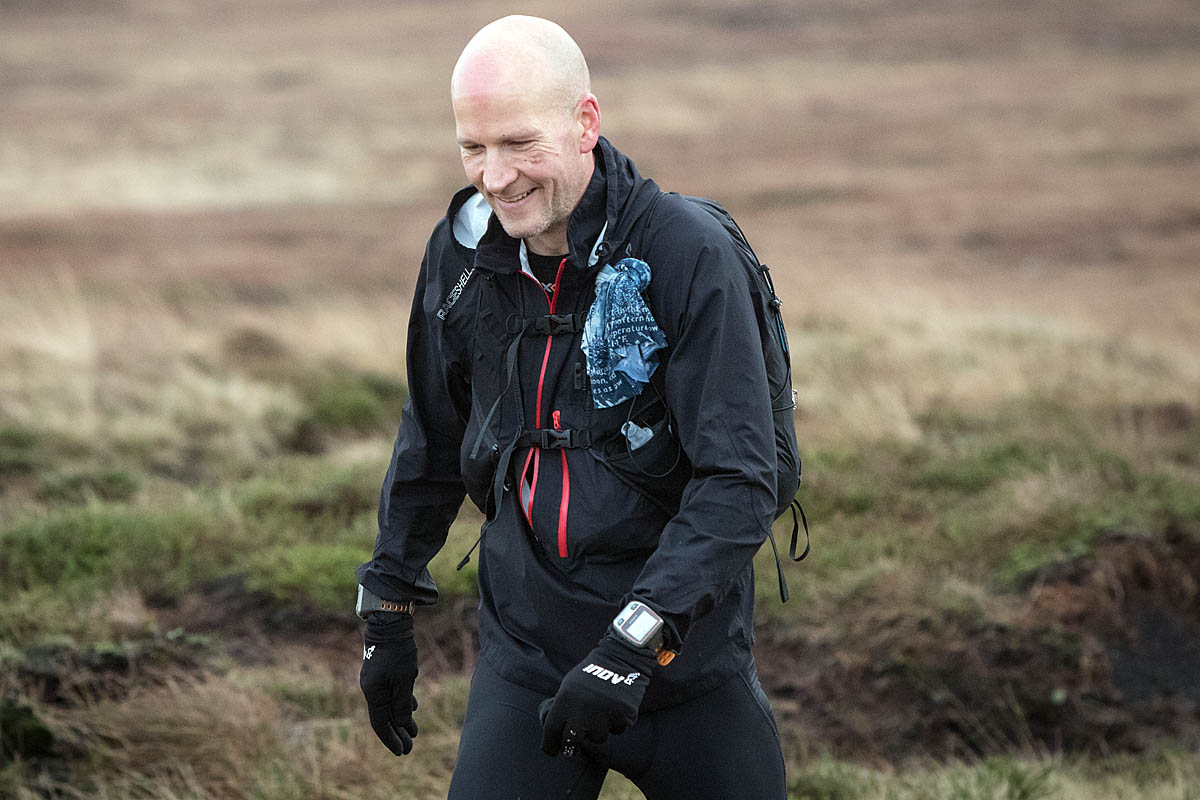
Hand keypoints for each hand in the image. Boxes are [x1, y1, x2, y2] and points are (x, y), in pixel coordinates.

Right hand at [359, 613, 418, 754]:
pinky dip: (402, 702)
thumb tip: (401, 724)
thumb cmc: (397, 652)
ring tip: (413, 731)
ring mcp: (376, 680)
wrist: (390, 624)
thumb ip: (402, 704)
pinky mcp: (383, 672)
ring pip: (389, 705)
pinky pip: (392, 693)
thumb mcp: (403, 680)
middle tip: (410, 747)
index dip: (391, 739)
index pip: (380, 723)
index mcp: (373, 693)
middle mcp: (371, 689)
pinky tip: (412, 707)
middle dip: (398, 733)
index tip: (402, 752)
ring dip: (401, 718)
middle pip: (384, 717)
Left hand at [539, 633, 657, 755]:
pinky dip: (615, 723)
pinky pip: (616, 730)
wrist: (621, 658)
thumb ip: (560, 707)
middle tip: (572, 747)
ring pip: (597, 738)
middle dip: (570, 747)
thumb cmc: (591, 672)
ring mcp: (603, 715)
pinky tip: (615, 707)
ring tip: (601, 712)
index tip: (550, 750)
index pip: (552, 731)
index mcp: (565, 700)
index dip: (549, 744)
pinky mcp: (622, 717)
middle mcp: (582, 710)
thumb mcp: (568, 685)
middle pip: (571, 742)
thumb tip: (552, 730)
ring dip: (598, 731)